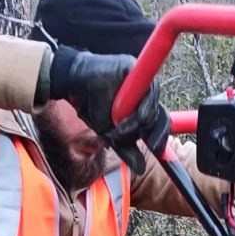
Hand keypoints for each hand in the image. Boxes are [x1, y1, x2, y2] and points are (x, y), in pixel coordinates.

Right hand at [49, 46, 168, 174]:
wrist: (73, 86)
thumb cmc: (93, 106)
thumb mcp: (110, 134)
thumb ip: (126, 149)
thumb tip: (141, 169)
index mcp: (144, 106)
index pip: (162, 122)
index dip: (161, 136)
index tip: (157, 150)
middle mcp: (145, 91)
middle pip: (158, 115)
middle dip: (143, 132)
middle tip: (123, 138)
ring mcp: (140, 77)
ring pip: (150, 106)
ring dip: (134, 124)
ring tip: (115, 129)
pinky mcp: (130, 66)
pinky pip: (140, 89)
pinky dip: (132, 106)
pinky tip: (120, 113)